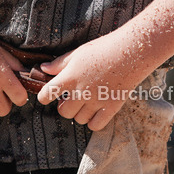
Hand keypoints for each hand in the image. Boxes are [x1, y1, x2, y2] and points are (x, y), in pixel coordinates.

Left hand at [36, 35, 152, 131]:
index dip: (44, 96)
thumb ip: (59, 63)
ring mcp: (97, 101)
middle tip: (71, 98)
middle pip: (63, 112)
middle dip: (64, 106)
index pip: (47, 93)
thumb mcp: (78, 53)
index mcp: (70, 76)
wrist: (131, 51)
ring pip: (79, 119)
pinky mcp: (111, 107)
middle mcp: (81, 91)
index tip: (47, 96)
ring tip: (85, 102)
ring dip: (79, 113)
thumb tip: (43, 69)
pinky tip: (95, 111)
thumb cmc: (104, 48)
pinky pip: (95, 125)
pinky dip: (92, 121)